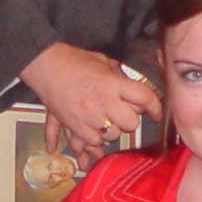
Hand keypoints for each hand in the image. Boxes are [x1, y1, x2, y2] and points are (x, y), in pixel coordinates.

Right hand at [20, 44, 162, 163]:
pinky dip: (94, 138)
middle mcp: (103, 102)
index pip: (143, 98)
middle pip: (130, 123)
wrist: (45, 66)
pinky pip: (92, 141)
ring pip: (111, 136)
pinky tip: (92, 130)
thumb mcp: (103, 61)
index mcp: (113, 83)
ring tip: (105, 120)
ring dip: (111, 130)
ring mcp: (88, 116)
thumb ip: (119, 74)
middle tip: (124, 114)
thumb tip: (135, 85)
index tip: (157, 113)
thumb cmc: (75, 60)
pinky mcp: (74, 126)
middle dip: (130, 120)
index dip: (155, 107)